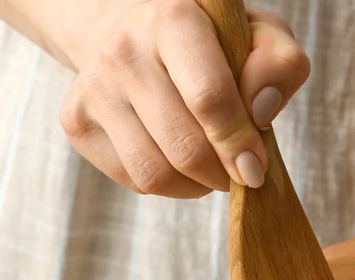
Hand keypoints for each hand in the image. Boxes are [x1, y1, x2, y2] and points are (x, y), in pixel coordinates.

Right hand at [56, 1, 308, 197]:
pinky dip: (167, 186)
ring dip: (195, 186)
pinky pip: (132, 180)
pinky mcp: (76, 121)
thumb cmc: (207, 39)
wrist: (126, 28)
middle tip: (238, 172)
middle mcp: (123, 51)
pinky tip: (179, 163)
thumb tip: (260, 113)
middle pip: (183, 146)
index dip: (238, 143)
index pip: (209, 98)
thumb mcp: (256, 34)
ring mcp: (93, 87)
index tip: (256, 169)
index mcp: (173, 20)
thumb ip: (278, 64)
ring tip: (211, 169)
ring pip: (153, 173)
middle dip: (220, 173)